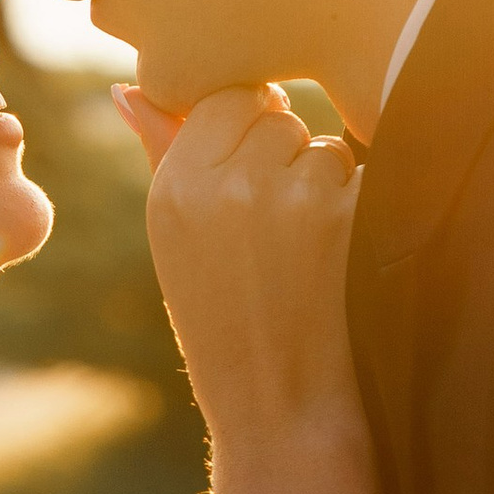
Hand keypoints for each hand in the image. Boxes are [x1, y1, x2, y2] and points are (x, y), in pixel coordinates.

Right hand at [115, 80, 359, 447]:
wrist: (279, 406)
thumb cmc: (222, 321)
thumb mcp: (174, 241)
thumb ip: (160, 154)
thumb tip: (129, 87)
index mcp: (175, 187)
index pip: (225, 97)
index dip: (245, 134)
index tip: (247, 185)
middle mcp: (227, 186)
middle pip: (278, 116)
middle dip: (285, 159)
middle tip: (274, 233)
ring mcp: (291, 199)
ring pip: (324, 147)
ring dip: (325, 186)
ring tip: (304, 254)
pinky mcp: (347, 218)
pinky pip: (364, 177)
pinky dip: (361, 211)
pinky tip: (337, 262)